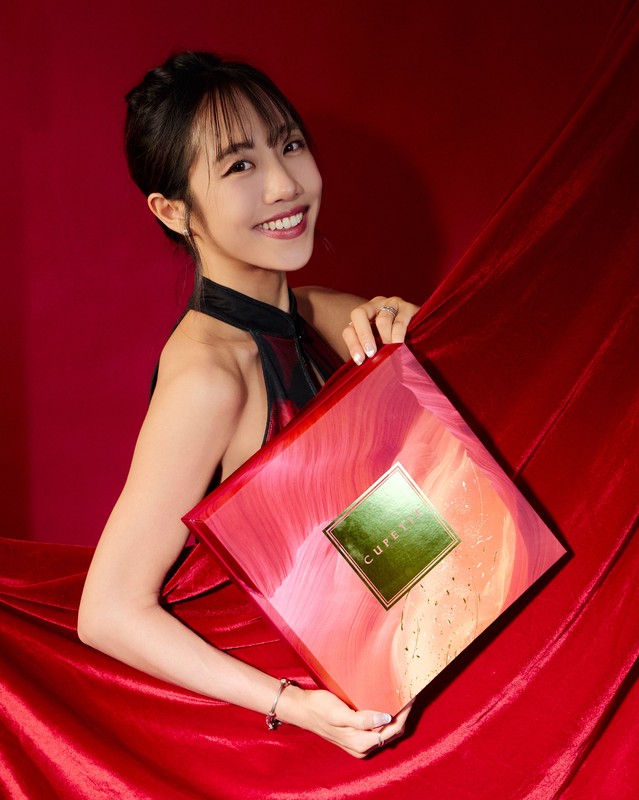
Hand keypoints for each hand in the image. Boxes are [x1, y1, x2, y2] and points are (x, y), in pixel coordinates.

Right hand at [279, 685, 414, 757]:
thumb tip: (386, 717)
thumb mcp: (339, 713)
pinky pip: (379, 728)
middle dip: (403, 715)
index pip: (392, 730)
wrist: (304, 709)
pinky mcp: (358, 735)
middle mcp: (363, 747)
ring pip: (387, 730)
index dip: (404, 715)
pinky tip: (389, 703)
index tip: (411, 697)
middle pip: (393, 732)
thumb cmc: (320, 708)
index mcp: (361, 743)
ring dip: (396, 715)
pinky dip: (387, 717)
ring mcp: (361, 743)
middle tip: (410, 693)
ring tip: (402, 696)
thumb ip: (363, 719)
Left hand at [343, 296, 419, 364]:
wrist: (425, 331)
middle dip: (364, 336)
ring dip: (386, 338)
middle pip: (359, 314)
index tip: (360, 361)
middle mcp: (373, 306)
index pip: (349, 329)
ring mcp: (390, 304)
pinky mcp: (407, 307)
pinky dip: (398, 335)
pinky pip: (400, 321)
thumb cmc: (396, 343)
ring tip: (392, 351)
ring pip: (382, 319)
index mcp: (363, 318)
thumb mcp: (380, 346)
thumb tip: (362, 367)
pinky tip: (400, 345)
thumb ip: (370, 352)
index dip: (353, 345)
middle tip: (372, 353)